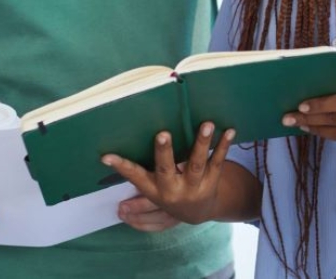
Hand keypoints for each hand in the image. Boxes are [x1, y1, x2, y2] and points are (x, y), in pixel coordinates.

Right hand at [102, 122, 234, 224]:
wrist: (200, 212)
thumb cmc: (171, 193)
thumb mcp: (154, 192)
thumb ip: (139, 182)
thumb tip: (112, 178)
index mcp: (155, 190)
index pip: (136, 177)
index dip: (122, 167)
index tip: (107, 156)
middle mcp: (173, 189)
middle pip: (167, 170)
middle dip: (164, 152)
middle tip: (162, 134)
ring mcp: (194, 186)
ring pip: (197, 163)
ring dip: (201, 142)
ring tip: (205, 124)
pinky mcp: (213, 180)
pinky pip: (218, 161)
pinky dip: (223, 145)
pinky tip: (228, 130)